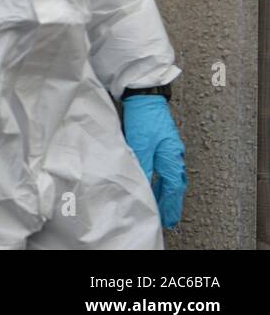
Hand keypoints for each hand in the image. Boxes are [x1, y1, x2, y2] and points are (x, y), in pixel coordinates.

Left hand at [123, 94, 185, 227]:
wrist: (145, 95)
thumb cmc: (144, 118)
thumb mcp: (139, 144)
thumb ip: (142, 166)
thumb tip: (143, 184)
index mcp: (171, 158)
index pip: (172, 188)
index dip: (169, 205)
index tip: (167, 219)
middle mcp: (174, 155)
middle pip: (175, 184)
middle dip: (172, 202)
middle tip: (169, 217)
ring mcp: (170, 148)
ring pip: (172, 175)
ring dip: (168, 190)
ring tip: (162, 202)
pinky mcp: (163, 141)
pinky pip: (167, 166)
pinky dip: (164, 177)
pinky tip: (157, 178)